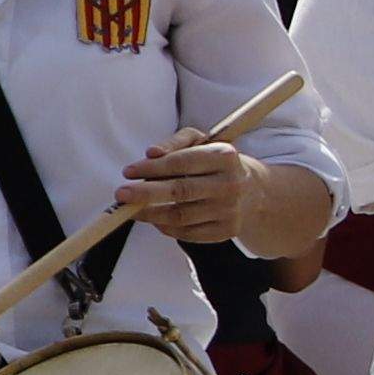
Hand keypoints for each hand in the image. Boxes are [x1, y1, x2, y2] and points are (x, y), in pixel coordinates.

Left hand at [115, 134, 259, 246]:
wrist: (252, 192)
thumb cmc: (215, 162)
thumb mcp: (201, 141)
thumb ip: (175, 142)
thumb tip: (151, 152)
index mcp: (224, 157)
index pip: (182, 162)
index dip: (152, 168)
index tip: (128, 171)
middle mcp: (230, 184)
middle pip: (180, 191)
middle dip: (146, 194)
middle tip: (120, 194)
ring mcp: (229, 210)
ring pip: (180, 216)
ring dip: (150, 214)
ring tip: (132, 209)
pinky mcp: (226, 231)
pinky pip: (187, 233)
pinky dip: (166, 227)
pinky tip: (155, 218)